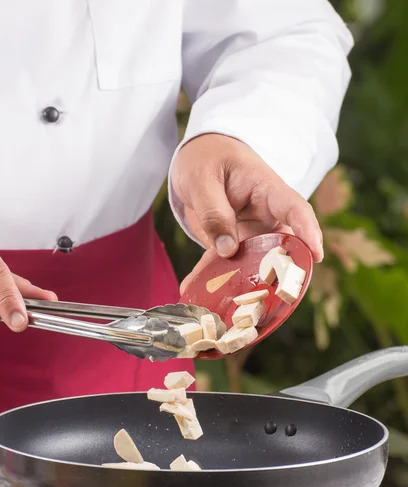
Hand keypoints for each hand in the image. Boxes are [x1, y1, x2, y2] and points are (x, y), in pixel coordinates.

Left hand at [171, 134, 323, 291]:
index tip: (316, 255)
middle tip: (269, 299)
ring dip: (242, 284)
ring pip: (255, 262)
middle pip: (282, 246)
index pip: (294, 209)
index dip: (308, 232)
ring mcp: (250, 231)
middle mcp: (265, 214)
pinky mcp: (233, 242)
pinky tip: (194, 290)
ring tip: (227, 305)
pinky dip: (212, 278)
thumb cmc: (205, 158)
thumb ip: (214, 212)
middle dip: (279, 273)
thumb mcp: (202, 179)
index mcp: (266, 188)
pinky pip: (226, 263)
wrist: (197, 157)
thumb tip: (227, 250)